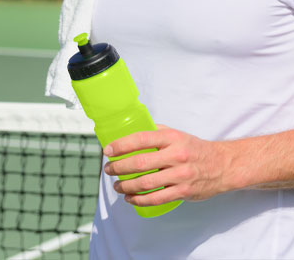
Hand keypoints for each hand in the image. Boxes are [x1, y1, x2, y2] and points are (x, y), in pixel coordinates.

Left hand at [103, 126, 231, 206]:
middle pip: (140, 163)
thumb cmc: (193, 148)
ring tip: (117, 186)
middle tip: (108, 169)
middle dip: (119, 167)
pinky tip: (130, 198)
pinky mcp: (184, 192)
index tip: (107, 151)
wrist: (223, 165)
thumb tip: (129, 130)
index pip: (140, 139)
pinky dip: (140, 200)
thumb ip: (155, 132)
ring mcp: (180, 175)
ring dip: (127, 186)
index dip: (121, 145)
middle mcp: (176, 156)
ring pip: (146, 183)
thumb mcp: (176, 134)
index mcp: (171, 138)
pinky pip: (157, 198)